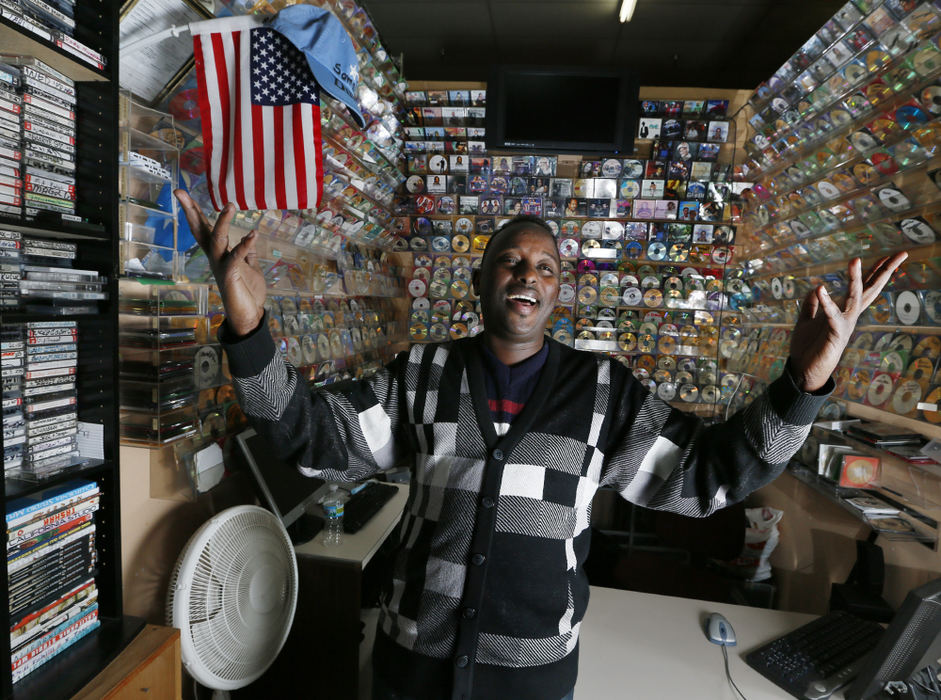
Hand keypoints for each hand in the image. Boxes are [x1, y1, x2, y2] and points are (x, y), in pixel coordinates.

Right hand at [175, 190, 266, 336]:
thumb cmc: (248, 292)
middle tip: (179, 192)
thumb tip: (249, 239)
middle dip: (191, 211)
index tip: (182, 193)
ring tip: (230, 205)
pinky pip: (236, 257)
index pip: (205, 228)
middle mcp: (215, 257)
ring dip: (223, 222)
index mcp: (219, 254)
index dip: (195, 211)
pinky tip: (253, 234)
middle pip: (201, 231)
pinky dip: (245, 245)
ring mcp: (221, 266)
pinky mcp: (230, 275)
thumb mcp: (250, 268)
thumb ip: (248, 254)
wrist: (249, 315)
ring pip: (218, 240)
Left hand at [789, 253, 907, 391]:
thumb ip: (812, 306)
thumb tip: (816, 287)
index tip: (888, 256)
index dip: (874, 271)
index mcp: (844, 312)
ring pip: (854, 298)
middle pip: (870, 290)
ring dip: (854, 279)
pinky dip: (826, 302)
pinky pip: (831, 315)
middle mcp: (849, 316)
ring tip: (854, 260)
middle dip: (884, 271)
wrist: (803, 371)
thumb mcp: (807, 321)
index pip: (863, 287)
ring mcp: (844, 325)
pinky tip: (820, 288)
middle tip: (901, 254)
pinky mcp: (834, 334)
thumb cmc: (809, 348)